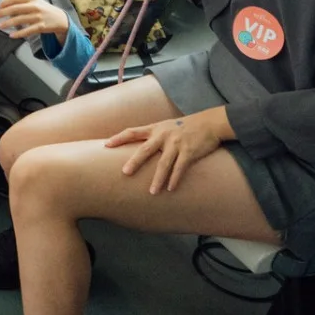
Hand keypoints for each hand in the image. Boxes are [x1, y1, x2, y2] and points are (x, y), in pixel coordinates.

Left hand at [0, 0, 68, 41]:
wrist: (60, 18)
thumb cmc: (43, 9)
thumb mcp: (33, 1)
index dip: (4, 3)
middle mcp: (34, 6)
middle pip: (15, 9)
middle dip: (3, 12)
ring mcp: (38, 17)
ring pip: (20, 20)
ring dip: (8, 23)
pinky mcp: (41, 26)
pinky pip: (27, 31)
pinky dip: (18, 33)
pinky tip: (11, 35)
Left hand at [107, 113, 224, 194]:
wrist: (209, 122)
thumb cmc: (184, 126)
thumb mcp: (165, 126)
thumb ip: (152, 136)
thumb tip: (137, 149)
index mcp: (154, 129)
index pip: (132, 132)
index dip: (118, 138)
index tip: (105, 145)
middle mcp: (163, 135)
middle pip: (145, 150)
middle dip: (135, 162)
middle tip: (125, 173)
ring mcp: (176, 143)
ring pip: (164, 163)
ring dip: (157, 179)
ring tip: (152, 192)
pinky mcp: (189, 152)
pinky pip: (180, 168)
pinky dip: (175, 179)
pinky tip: (170, 189)